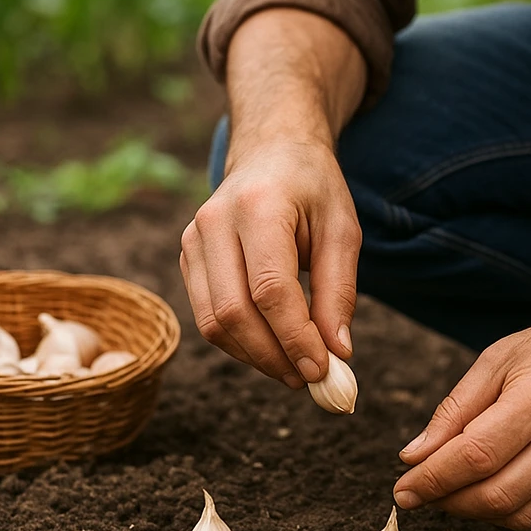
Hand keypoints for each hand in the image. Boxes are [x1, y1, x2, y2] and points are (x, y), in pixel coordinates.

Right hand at [180, 137, 360, 386]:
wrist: (272, 151)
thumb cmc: (313, 189)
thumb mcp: (342, 230)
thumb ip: (339, 291)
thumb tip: (338, 352)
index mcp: (258, 207)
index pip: (270, 288)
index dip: (295, 337)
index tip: (323, 370)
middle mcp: (214, 222)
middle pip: (234, 312)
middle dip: (273, 356)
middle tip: (310, 380)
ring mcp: (193, 239)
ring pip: (213, 322)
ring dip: (255, 357)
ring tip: (295, 370)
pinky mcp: (187, 256)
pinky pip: (207, 315)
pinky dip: (240, 343)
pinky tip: (272, 349)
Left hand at [392, 297, 530, 528]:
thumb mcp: (502, 357)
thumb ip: (456, 409)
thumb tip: (415, 455)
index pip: (475, 455)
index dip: (432, 480)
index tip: (403, 489)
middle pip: (496, 494)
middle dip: (448, 502)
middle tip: (422, 494)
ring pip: (521, 516)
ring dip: (477, 513)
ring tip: (455, 493)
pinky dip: (513, 514)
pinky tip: (494, 493)